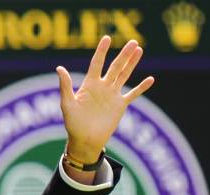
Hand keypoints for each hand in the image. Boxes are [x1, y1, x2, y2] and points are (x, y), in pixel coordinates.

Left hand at [57, 36, 153, 163]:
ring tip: (139, 50)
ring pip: (124, 75)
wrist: (85, 140)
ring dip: (132, 64)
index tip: (107, 38)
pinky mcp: (120, 106)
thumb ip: (65, 86)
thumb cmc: (73, 123)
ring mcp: (112, 95)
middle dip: (124, 55)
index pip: (97, 63)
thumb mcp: (67, 104)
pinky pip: (133, 94)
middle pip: (115, 67)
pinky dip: (141, 88)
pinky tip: (150, 79)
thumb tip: (59, 68)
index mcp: (89, 84)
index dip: (102, 51)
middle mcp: (102, 87)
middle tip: (133, 41)